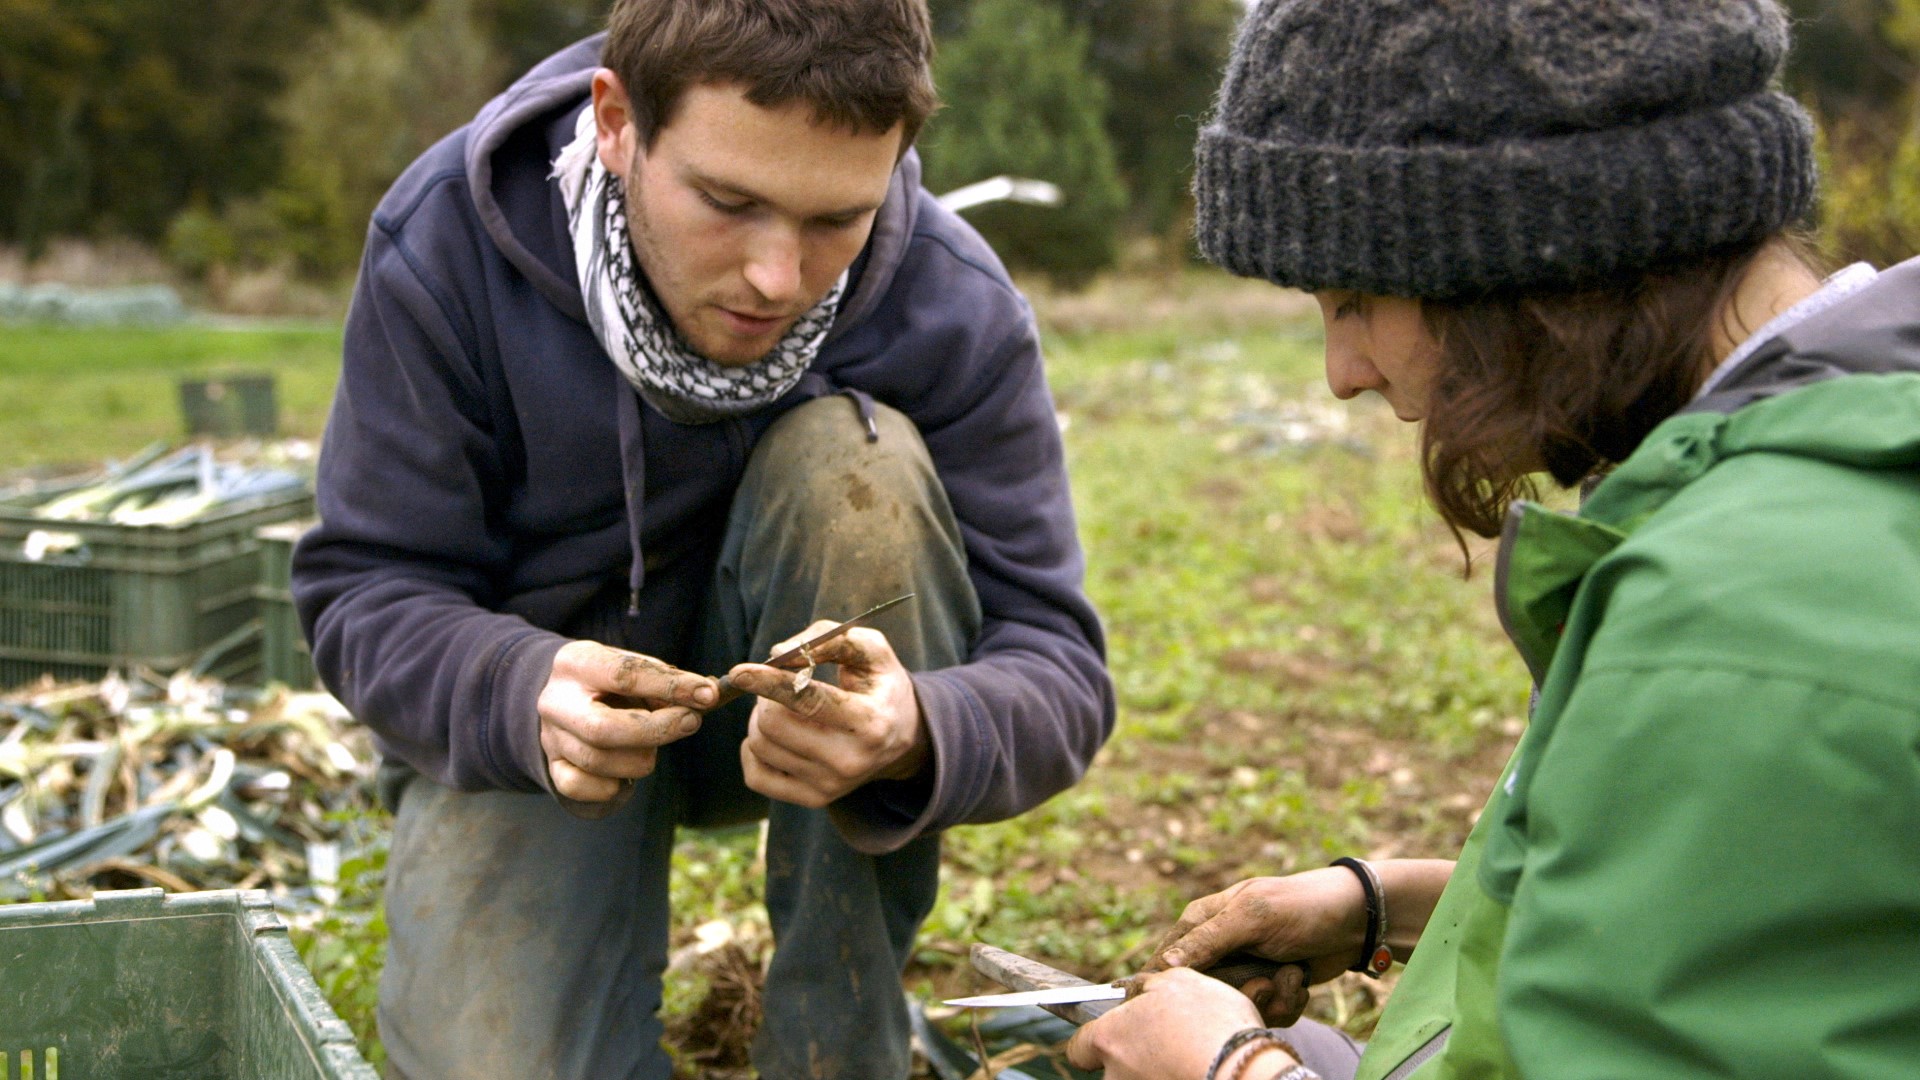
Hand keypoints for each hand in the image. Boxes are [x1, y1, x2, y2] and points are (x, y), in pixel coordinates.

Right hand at [537, 640, 718, 801]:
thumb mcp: (632, 666)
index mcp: (575, 663)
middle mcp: (555, 701)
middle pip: (603, 729)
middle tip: (690, 722)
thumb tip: (705, 697)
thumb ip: (664, 680)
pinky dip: (610, 786)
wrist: (563, 695)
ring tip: (655, 744)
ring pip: (598, 762)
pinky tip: (626, 772)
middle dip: (656, 730)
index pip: (623, 675)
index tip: (707, 694)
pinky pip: (580, 787)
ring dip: (640, 758)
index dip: (670, 686)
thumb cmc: (610, 680)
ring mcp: (549, 737)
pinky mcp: (552, 766)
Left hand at [724, 623, 926, 806]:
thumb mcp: (870, 649)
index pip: (807, 701)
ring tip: (782, 707)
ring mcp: (831, 785)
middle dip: (765, 697)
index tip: (739, 672)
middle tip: (778, 686)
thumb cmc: (879, 684)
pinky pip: (755, 776)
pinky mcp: (813, 799)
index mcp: (870, 722)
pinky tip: (774, 736)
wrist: (902, 735)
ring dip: (760, 718)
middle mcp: (851, 760)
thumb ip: (826, 639)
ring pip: (760, 746)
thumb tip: (777, 654)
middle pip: (773, 724)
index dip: (768, 682)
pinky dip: (753, 750)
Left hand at [1065, 968, 1290, 1079]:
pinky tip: (1196, 1071)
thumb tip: (1139, 988)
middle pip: (1110, 1070)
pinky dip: (1175, 1077)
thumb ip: (1150, 984)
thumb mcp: (1180, 982)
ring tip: (1188, 1059)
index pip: (1078, 1049)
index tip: (1116, 1038)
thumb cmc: (1210, 1023)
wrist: (1243, 1071)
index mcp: (1108, 1038)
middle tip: (1164, 1047)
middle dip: (1132, 1060)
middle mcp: (1114, 1075)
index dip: (1094, 1042)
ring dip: (1155, 1071)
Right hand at [1146, 869, 1367, 1025]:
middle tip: (1264, 980)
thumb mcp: (1253, 919)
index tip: (1201, 995)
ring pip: (1238, 1008)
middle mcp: (1218, 948)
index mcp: (1201, 921)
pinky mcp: (1268, 988)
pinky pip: (1265, 1013)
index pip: (1167, 961)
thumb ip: (1207, 940)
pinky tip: (1300, 980)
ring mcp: (1244, 970)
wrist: (1356, 920)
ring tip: (1289, 974)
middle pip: (1205, 994)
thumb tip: (1165, 965)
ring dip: (1271, 999)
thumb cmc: (1302, 907)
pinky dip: (1288, 1003)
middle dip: (1241, 994)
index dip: (1177, 984)